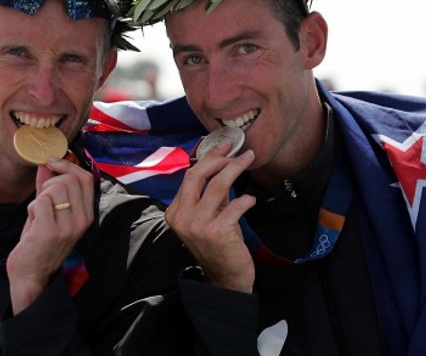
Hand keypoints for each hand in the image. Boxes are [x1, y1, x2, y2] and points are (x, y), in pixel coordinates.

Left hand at [6, 156, 94, 313]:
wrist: (31, 275)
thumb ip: (49, 187)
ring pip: (54, 189)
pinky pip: (40, 202)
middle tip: (41, 199)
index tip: (51, 162)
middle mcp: (82, 220)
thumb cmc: (40, 243)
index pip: (85, 178)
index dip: (67, 165)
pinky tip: (33, 222)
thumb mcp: (50, 212)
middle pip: (68, 180)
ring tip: (38, 214)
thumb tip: (47, 163)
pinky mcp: (51, 231)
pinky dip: (32, 208)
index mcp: (87, 214)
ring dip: (40, 197)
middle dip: (49, 183)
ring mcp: (68, 226)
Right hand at [166, 141, 256, 292]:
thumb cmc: (218, 245)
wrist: (225, 278)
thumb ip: (209, 195)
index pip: (190, 176)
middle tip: (238, 150)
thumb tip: (222, 162)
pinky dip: (245, 199)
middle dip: (219, 158)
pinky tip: (250, 200)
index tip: (223, 146)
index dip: (208, 158)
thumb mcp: (206, 217)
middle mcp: (182, 217)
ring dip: (236, 168)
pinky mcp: (216, 232)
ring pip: (217, 185)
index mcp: (175, 212)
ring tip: (249, 160)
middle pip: (198, 175)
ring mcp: (197, 225)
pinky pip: (234, 205)